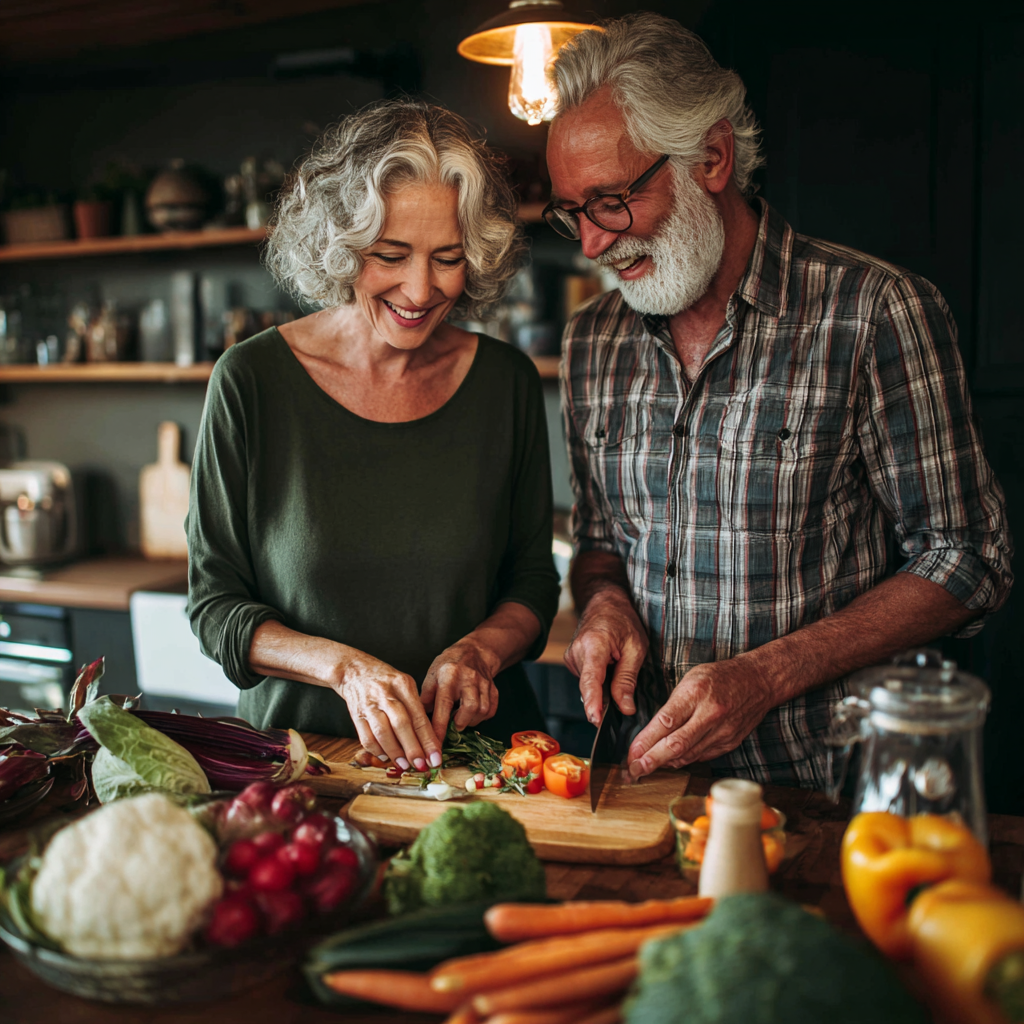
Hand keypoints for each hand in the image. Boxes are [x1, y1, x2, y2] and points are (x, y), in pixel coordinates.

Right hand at [334, 651, 441, 770]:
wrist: (354, 670)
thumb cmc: (385, 680)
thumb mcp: (404, 685)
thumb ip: (415, 707)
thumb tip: (429, 739)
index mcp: (403, 685)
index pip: (418, 716)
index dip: (428, 739)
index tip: (436, 757)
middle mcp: (386, 694)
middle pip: (401, 725)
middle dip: (413, 749)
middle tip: (422, 765)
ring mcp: (369, 704)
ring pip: (382, 733)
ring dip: (395, 753)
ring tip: (405, 765)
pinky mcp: (356, 714)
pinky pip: (366, 737)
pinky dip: (377, 750)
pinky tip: (386, 757)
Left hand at [421, 639, 499, 741]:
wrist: (475, 651)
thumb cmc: (449, 665)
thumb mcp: (432, 675)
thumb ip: (426, 697)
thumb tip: (418, 720)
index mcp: (449, 676)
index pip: (444, 705)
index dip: (439, 727)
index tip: (435, 743)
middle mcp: (468, 679)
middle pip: (470, 708)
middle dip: (460, 723)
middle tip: (452, 725)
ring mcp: (484, 683)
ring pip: (482, 710)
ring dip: (471, 721)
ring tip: (461, 718)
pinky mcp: (493, 689)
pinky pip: (491, 710)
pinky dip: (482, 717)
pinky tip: (472, 714)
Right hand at [564, 586, 647, 725]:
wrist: (605, 603)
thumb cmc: (622, 620)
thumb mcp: (636, 648)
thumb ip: (627, 679)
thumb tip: (626, 708)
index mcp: (594, 645)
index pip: (591, 680)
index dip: (594, 702)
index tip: (596, 720)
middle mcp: (576, 653)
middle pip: (590, 688)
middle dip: (606, 700)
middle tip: (625, 700)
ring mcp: (571, 658)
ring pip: (589, 686)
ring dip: (604, 687)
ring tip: (617, 667)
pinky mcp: (572, 662)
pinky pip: (587, 680)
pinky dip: (599, 681)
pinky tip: (608, 669)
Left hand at [626, 655, 773, 776]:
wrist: (758, 681)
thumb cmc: (719, 677)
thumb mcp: (690, 679)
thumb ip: (672, 705)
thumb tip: (652, 733)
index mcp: (696, 693)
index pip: (665, 723)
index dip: (645, 742)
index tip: (630, 753)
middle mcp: (710, 715)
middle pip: (676, 745)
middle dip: (651, 761)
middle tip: (633, 770)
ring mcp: (722, 731)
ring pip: (687, 755)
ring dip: (664, 764)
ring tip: (645, 768)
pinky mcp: (729, 742)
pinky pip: (701, 756)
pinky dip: (683, 760)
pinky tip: (669, 761)